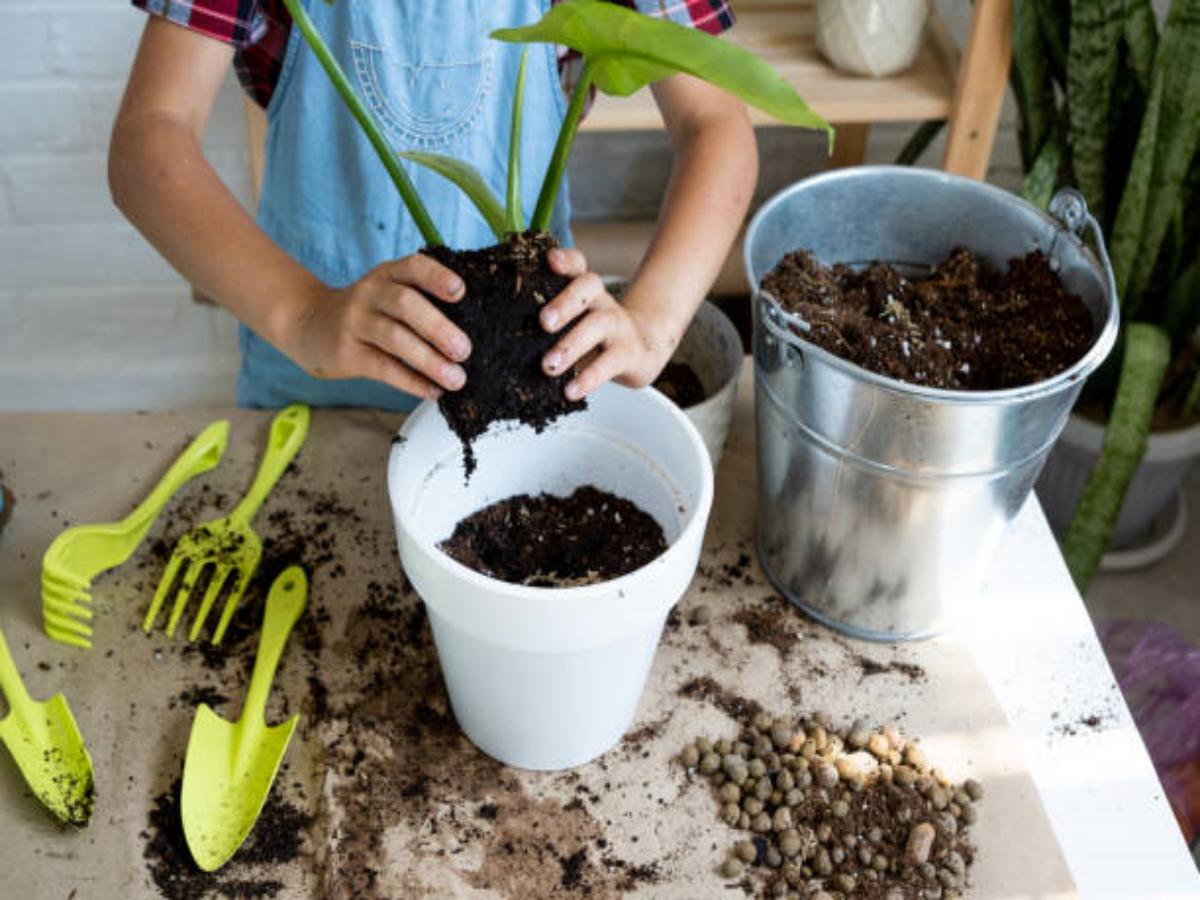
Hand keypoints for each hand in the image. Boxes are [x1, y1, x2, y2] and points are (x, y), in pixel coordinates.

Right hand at [286, 254, 471, 398]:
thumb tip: (471, 334)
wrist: (310, 325)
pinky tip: (432, 390)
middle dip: (438, 327)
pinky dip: (411, 381)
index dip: (437, 277)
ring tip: (456, 378)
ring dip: (429, 360)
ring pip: (395, 338)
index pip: (414, 267)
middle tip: (465, 350)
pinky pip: (383, 367)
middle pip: (406, 304)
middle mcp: (370, 293)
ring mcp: (355, 321)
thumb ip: (422, 303)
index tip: (460, 291)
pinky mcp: (347, 352)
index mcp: (388, 274)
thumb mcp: (388, 294)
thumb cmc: (369, 312)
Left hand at [539, 248, 673, 399]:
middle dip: (565, 303)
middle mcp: (601, 301)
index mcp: (584, 290)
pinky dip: (589, 378)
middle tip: (543, 322)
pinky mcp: (627, 353)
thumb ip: (546, 320)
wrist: (639, 352)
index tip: (550, 260)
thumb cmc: (591, 336)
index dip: (566, 260)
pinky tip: (570, 391)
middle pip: (588, 287)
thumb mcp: (572, 320)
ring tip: (549, 366)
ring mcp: (617, 325)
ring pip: (598, 325)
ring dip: (571, 345)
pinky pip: (609, 363)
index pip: (577, 265)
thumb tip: (502, 338)